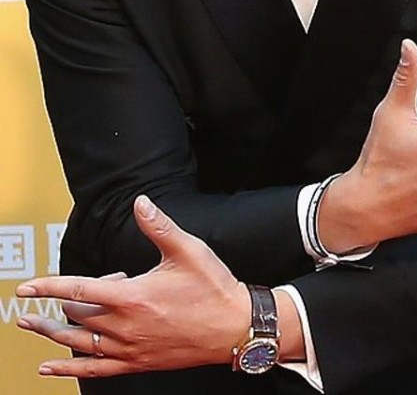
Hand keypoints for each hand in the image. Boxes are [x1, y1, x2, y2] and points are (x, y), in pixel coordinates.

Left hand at [15, 195, 250, 377]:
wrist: (233, 328)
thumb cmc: (213, 289)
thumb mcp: (187, 251)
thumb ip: (159, 226)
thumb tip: (141, 203)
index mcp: (133, 297)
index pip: (79, 290)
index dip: (49, 287)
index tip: (26, 287)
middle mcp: (126, 327)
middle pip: (78, 315)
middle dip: (59, 302)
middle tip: (51, 295)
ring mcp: (130, 349)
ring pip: (79, 344)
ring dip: (51, 335)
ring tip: (31, 326)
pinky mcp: (138, 363)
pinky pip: (94, 371)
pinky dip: (68, 370)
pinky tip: (51, 368)